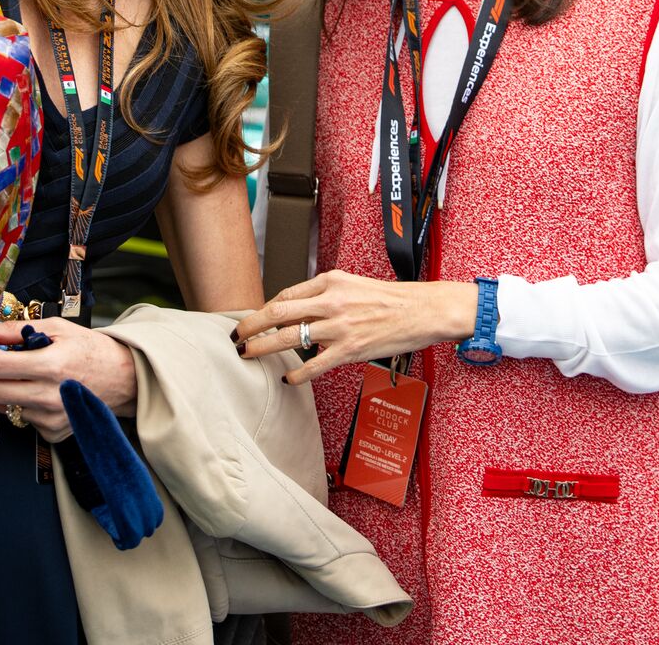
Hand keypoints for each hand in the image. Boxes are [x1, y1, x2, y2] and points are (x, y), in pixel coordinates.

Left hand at [0, 317, 136, 443]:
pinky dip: (19, 404)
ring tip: (12, 375)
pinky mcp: (51, 433)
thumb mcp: (57, 329)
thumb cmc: (89, 349)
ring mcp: (49, 418)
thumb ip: (15, 330)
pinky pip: (20, 418)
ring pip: (1, 406)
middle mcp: (48, 396)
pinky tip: (35, 392)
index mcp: (50, 365)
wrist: (122, 380)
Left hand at [232, 270, 478, 385]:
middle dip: (250, 325)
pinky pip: (314, 365)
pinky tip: (288, 379)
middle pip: (277, 312)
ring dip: (262, 347)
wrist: (422, 310)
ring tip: (247, 354)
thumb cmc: (390, 299)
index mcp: (331, 280)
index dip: (265, 309)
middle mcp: (331, 300)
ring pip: (289, 337)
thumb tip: (298, 312)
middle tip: (235, 336)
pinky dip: (297, 374)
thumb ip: (325, 294)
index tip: (256, 320)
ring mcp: (339, 326)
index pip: (286, 294)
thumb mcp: (353, 284)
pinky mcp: (350, 349)